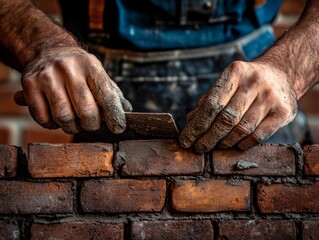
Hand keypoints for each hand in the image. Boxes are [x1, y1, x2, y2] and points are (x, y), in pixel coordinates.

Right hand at [15, 47, 131, 133]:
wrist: (48, 49)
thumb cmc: (79, 68)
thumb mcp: (98, 74)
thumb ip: (112, 93)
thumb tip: (127, 111)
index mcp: (90, 65)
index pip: (107, 96)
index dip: (114, 116)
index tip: (118, 128)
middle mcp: (68, 69)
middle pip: (86, 112)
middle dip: (92, 124)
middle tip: (91, 123)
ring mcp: (47, 76)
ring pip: (64, 118)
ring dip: (72, 127)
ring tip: (75, 122)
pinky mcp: (29, 85)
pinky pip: (43, 118)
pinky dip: (52, 125)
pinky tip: (57, 118)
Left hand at [179, 60, 297, 152]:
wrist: (281, 74)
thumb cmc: (245, 83)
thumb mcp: (228, 82)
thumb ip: (210, 99)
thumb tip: (191, 120)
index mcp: (236, 72)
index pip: (212, 104)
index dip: (196, 126)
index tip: (185, 140)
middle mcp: (255, 82)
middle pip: (226, 119)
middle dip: (208, 138)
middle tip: (197, 148)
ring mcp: (271, 97)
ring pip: (241, 129)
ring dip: (224, 143)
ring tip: (213, 147)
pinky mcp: (283, 112)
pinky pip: (257, 136)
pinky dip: (242, 145)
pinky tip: (233, 146)